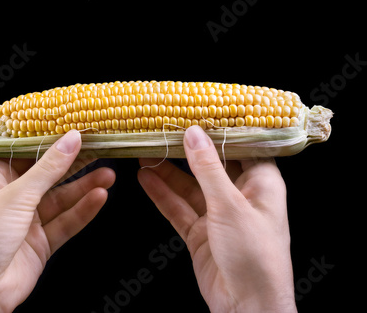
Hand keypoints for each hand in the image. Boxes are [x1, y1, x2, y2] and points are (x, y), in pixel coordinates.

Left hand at [0, 130, 115, 311]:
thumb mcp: (17, 194)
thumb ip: (49, 168)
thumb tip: (72, 138)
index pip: (29, 153)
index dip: (55, 142)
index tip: (80, 131)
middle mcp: (11, 197)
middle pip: (50, 176)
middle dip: (76, 165)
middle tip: (102, 150)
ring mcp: (27, 221)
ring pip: (61, 199)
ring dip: (84, 188)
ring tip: (108, 175)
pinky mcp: (41, 242)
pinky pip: (65, 222)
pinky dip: (83, 211)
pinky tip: (99, 198)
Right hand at [138, 126, 296, 311]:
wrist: (246, 307)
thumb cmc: (254, 254)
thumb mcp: (230, 205)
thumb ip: (208, 168)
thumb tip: (193, 132)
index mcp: (261, 183)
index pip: (241, 146)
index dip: (219, 130)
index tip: (195, 113)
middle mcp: (239, 195)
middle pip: (209, 165)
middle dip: (185, 150)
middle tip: (161, 131)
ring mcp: (217, 214)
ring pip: (189, 186)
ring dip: (168, 172)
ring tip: (144, 152)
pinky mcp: (200, 232)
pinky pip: (178, 208)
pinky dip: (162, 194)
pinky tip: (145, 179)